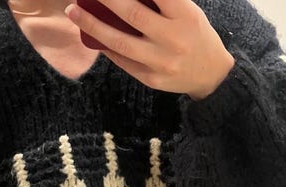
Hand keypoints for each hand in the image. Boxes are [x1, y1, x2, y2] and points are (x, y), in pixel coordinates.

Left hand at [64, 0, 234, 99]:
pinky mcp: (152, 80)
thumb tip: (122, 0)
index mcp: (185, 16)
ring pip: (120, 42)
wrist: (211, 75)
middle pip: (132, 14)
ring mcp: (161, 63)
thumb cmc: (196, 36)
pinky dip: (107, 47)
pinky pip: (123, 61)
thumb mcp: (187, 12)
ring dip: (93, 26)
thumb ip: (162, 4)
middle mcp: (173, 39)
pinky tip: (93, 37)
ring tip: (74, 13)